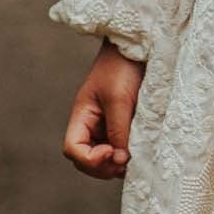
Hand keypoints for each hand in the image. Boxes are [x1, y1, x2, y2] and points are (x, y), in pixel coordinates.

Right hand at [62, 44, 143, 178]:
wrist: (140, 47)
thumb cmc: (122, 67)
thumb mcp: (119, 100)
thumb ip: (118, 131)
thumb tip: (120, 160)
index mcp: (82, 116)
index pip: (73, 149)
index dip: (88, 159)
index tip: (110, 151)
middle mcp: (92, 124)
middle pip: (86, 159)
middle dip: (102, 166)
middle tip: (124, 162)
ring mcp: (107, 126)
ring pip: (104, 157)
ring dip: (116, 164)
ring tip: (134, 159)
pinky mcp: (124, 124)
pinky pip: (120, 147)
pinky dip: (127, 154)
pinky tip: (140, 151)